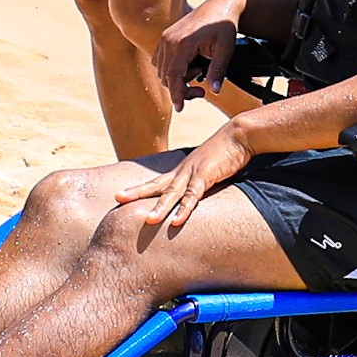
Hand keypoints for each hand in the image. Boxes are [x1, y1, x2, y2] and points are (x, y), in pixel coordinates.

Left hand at [121, 120, 253, 234]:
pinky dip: (185, 209)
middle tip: (117, 198)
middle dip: (136, 192)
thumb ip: (200, 182)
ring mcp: (193, 173)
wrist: (238, 136)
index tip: (121, 195)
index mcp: (181, 171)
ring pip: (173, 194)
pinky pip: (193, 196)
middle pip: (156, 185)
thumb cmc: (225, 153)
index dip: (139, 189)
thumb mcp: (208, 169)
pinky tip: (177, 221)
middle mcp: (182, 171)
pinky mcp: (206, 176)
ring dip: (160, 208)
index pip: (156, 182)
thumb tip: (195, 194)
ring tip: (148, 221)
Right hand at [151, 0, 245, 104]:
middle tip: (202, 90)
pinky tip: (190, 67)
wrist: (219, 6)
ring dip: (177, 79)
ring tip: (199, 72)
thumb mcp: (226, 50)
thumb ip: (218, 71)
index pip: (173, 75)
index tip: (181, 108)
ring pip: (161, 70)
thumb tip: (214, 91)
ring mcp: (165, 38)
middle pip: (166, 76)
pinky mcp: (165, 38)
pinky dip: (172, 70)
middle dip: (181, 88)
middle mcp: (169, 40)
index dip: (176, 94)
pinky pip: (160, 61)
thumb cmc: (224, 27)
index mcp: (183, 43)